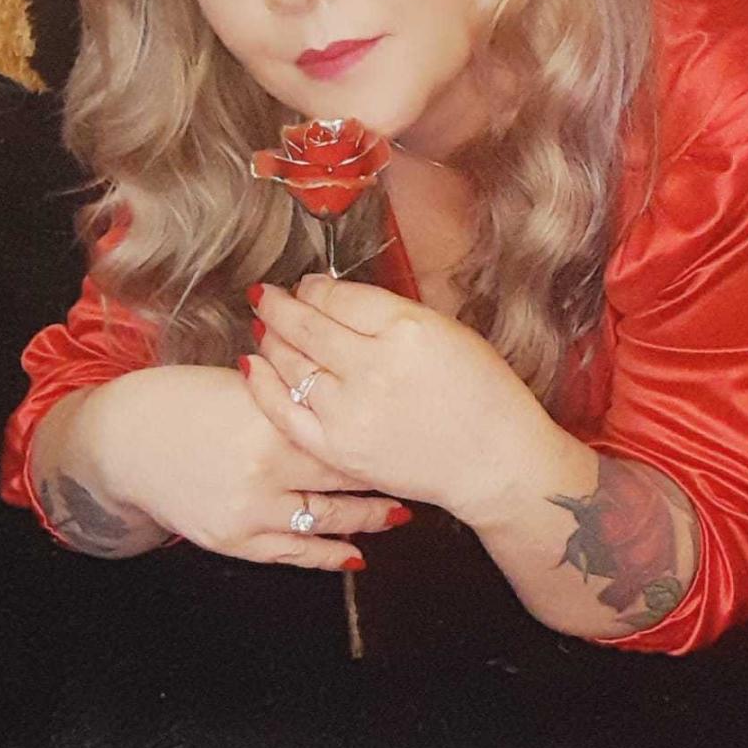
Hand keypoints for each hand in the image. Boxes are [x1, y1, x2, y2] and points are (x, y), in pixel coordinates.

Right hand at [92, 364, 408, 569]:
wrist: (127, 441)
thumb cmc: (188, 401)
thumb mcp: (247, 386)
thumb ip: (298, 395)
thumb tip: (353, 387)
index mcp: (273, 421)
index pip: (346, 432)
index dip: (386, 437)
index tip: (417, 434)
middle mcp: (267, 469)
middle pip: (346, 478)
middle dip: (389, 478)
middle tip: (423, 475)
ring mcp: (251, 510)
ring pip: (328, 520)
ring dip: (369, 518)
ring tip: (400, 513)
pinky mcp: (234, 540)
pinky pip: (294, 553)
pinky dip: (328, 555)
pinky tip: (356, 553)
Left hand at [242, 275, 557, 515]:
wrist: (493, 461)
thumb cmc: (483, 394)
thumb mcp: (448, 331)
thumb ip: (391, 314)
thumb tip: (338, 300)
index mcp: (406, 329)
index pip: (338, 296)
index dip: (315, 287)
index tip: (308, 285)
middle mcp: (373, 366)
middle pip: (306, 324)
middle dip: (280, 305)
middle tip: (266, 294)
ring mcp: (351, 410)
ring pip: (290, 363)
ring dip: (270, 338)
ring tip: (263, 325)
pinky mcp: (338, 447)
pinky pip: (284, 410)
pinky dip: (264, 384)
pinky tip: (253, 365)